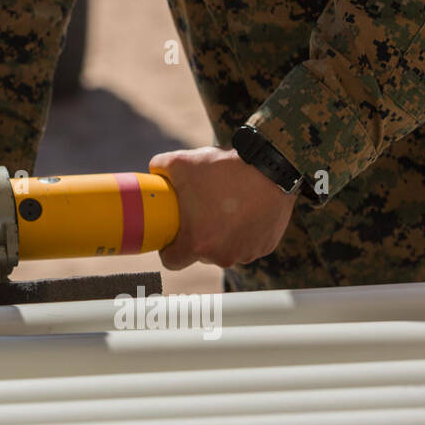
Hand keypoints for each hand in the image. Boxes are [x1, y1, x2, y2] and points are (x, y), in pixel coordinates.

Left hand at [148, 146, 296, 269]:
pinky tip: (245, 209)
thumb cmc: (225, 169)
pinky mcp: (265, 247)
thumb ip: (159, 168)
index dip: (168, 250)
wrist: (271, 168)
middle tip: (200, 212)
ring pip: (225, 249)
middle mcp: (222, 256)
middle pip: (200, 254)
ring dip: (222, 235)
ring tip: (225, 207)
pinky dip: (244, 231)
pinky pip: (247, 244)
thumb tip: (152, 173)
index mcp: (197, 243)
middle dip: (198, 237)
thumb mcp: (181, 162)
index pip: (172, 262)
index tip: (171, 236)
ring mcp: (246, 253)